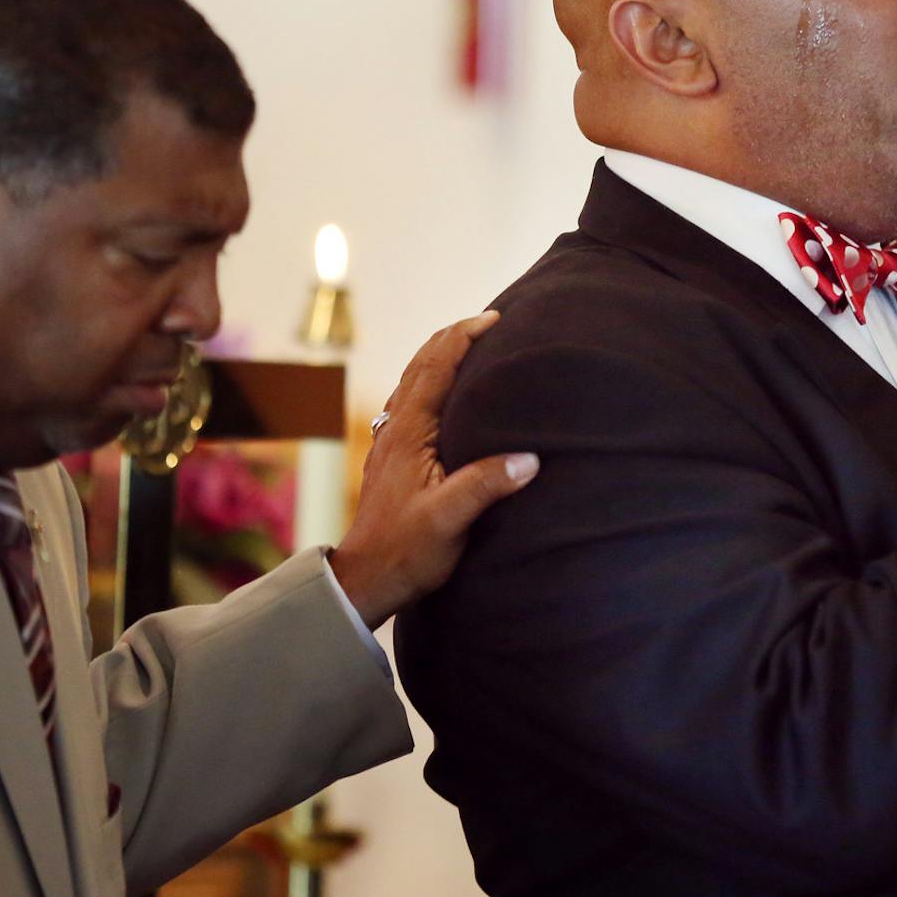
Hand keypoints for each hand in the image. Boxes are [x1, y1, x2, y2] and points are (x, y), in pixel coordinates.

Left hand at [330, 313, 537, 628]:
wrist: (367, 578)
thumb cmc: (406, 551)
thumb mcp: (450, 519)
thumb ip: (486, 484)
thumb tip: (529, 459)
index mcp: (409, 432)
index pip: (436, 368)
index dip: (463, 338)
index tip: (494, 318)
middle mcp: (395, 428)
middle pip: (421, 365)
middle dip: (454, 337)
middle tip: (488, 320)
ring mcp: (390, 441)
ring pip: (414, 381)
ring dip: (441, 357)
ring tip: (472, 346)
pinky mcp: (392, 457)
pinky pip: (412, 402)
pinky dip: (432, 382)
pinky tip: (447, 394)